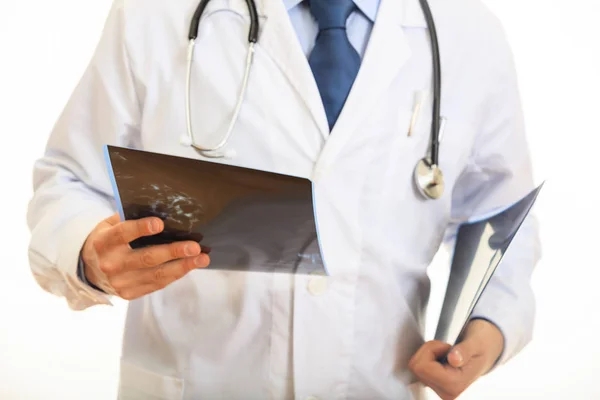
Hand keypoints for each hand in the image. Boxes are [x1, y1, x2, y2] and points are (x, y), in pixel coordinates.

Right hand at [81, 213, 209, 299]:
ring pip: (156, 275)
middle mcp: (110, 264)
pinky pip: (157, 284)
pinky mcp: (129, 293)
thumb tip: (161, 208)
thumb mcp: (111, 224)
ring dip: (182, 266)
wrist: (91, 268)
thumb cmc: (110, 240)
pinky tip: (190, 265)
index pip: (122, 234)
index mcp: (103, 242)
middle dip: (173, 252)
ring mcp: (120, 282)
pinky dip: (176, 274)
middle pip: (146, 258)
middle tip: (194, 247)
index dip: (140, 228)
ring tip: (202, 258)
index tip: (160, 223)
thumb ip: (130, 216)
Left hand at [409, 319, 503, 399]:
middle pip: (416, 367)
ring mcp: (439, 390)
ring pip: (415, 367)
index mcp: (455, 385)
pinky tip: (441, 358)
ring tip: (445, 352)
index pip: (423, 367)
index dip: (432, 350)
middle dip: (428, 351)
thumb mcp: (476, 343)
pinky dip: (426, 358)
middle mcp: (446, 392)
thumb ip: (464, 351)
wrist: (487, 350)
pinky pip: (418, 369)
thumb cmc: (482, 345)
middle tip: (446, 347)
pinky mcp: (435, 385)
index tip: (446, 346)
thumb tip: (454, 360)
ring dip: (427, 354)